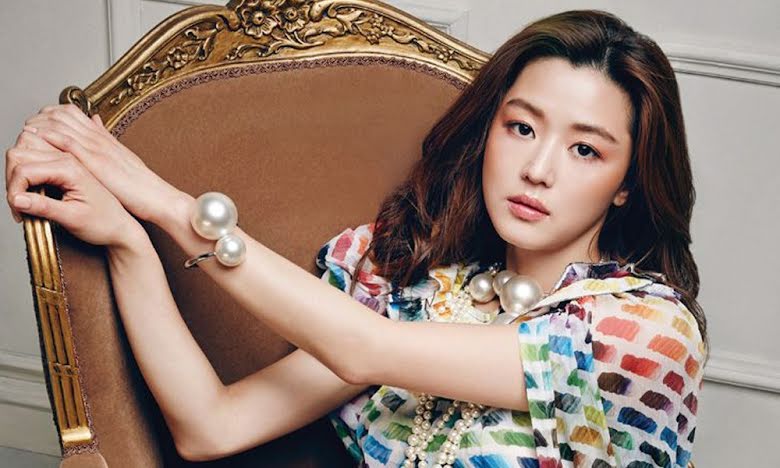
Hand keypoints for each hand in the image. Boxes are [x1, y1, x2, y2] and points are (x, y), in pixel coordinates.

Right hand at [5, 145, 145, 248]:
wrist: (122, 226)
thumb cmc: (103, 223)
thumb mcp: (73, 219)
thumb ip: (44, 207)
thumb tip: (15, 198)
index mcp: (70, 166)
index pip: (23, 167)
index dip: (13, 190)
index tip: (18, 213)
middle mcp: (67, 156)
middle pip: (18, 154)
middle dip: (11, 181)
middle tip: (19, 209)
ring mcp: (65, 158)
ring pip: (23, 154)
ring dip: (16, 178)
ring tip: (26, 203)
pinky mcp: (63, 165)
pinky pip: (34, 159)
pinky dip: (26, 175)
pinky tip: (33, 194)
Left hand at [21, 104, 183, 224]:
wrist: (157, 197)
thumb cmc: (142, 186)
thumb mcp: (123, 158)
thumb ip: (106, 140)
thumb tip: (96, 122)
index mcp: (105, 138)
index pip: (72, 113)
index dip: (50, 113)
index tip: (38, 122)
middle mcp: (100, 138)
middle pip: (63, 114)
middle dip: (39, 117)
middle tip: (26, 128)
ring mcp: (98, 147)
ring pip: (62, 123)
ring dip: (39, 124)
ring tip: (25, 133)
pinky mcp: (97, 161)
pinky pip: (69, 141)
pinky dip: (50, 136)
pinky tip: (36, 138)